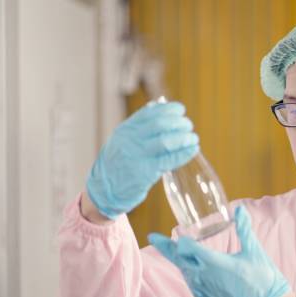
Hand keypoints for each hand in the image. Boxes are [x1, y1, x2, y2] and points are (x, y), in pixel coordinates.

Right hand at [86, 101, 198, 218]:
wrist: (102, 190)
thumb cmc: (117, 163)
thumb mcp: (121, 140)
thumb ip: (139, 125)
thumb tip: (158, 105)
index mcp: (125, 130)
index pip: (149, 113)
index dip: (168, 109)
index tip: (180, 110)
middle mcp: (129, 140)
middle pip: (159, 125)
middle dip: (178, 122)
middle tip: (188, 125)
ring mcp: (137, 156)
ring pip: (165, 141)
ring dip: (183, 138)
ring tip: (193, 138)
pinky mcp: (145, 173)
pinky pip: (168, 160)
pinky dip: (183, 154)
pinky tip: (192, 150)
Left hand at [148, 205, 290, 296]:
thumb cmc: (263, 279)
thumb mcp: (254, 251)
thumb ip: (244, 229)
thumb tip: (239, 210)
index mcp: (213, 262)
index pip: (185, 247)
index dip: (178, 238)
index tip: (172, 231)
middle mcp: (203, 277)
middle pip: (178, 259)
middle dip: (166, 248)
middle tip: (154, 238)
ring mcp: (203, 291)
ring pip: (184, 272)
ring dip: (179, 261)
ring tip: (175, 251)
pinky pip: (191, 284)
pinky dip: (188, 274)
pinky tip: (191, 270)